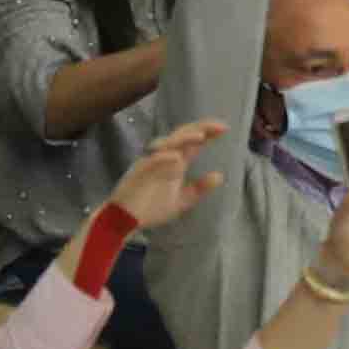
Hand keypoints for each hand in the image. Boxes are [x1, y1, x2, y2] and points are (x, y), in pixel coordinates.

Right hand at [99, 116, 229, 233]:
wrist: (124, 221)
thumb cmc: (151, 208)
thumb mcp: (182, 200)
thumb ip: (200, 188)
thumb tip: (220, 176)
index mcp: (174, 163)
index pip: (192, 143)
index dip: (206, 132)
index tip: (224, 128)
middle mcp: (163, 159)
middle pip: (180, 137)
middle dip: (198, 128)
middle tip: (218, 127)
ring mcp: (149, 164)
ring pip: (166, 145)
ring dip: (183, 139)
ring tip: (200, 136)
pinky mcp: (137, 174)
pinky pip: (150, 163)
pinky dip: (162, 159)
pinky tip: (176, 158)